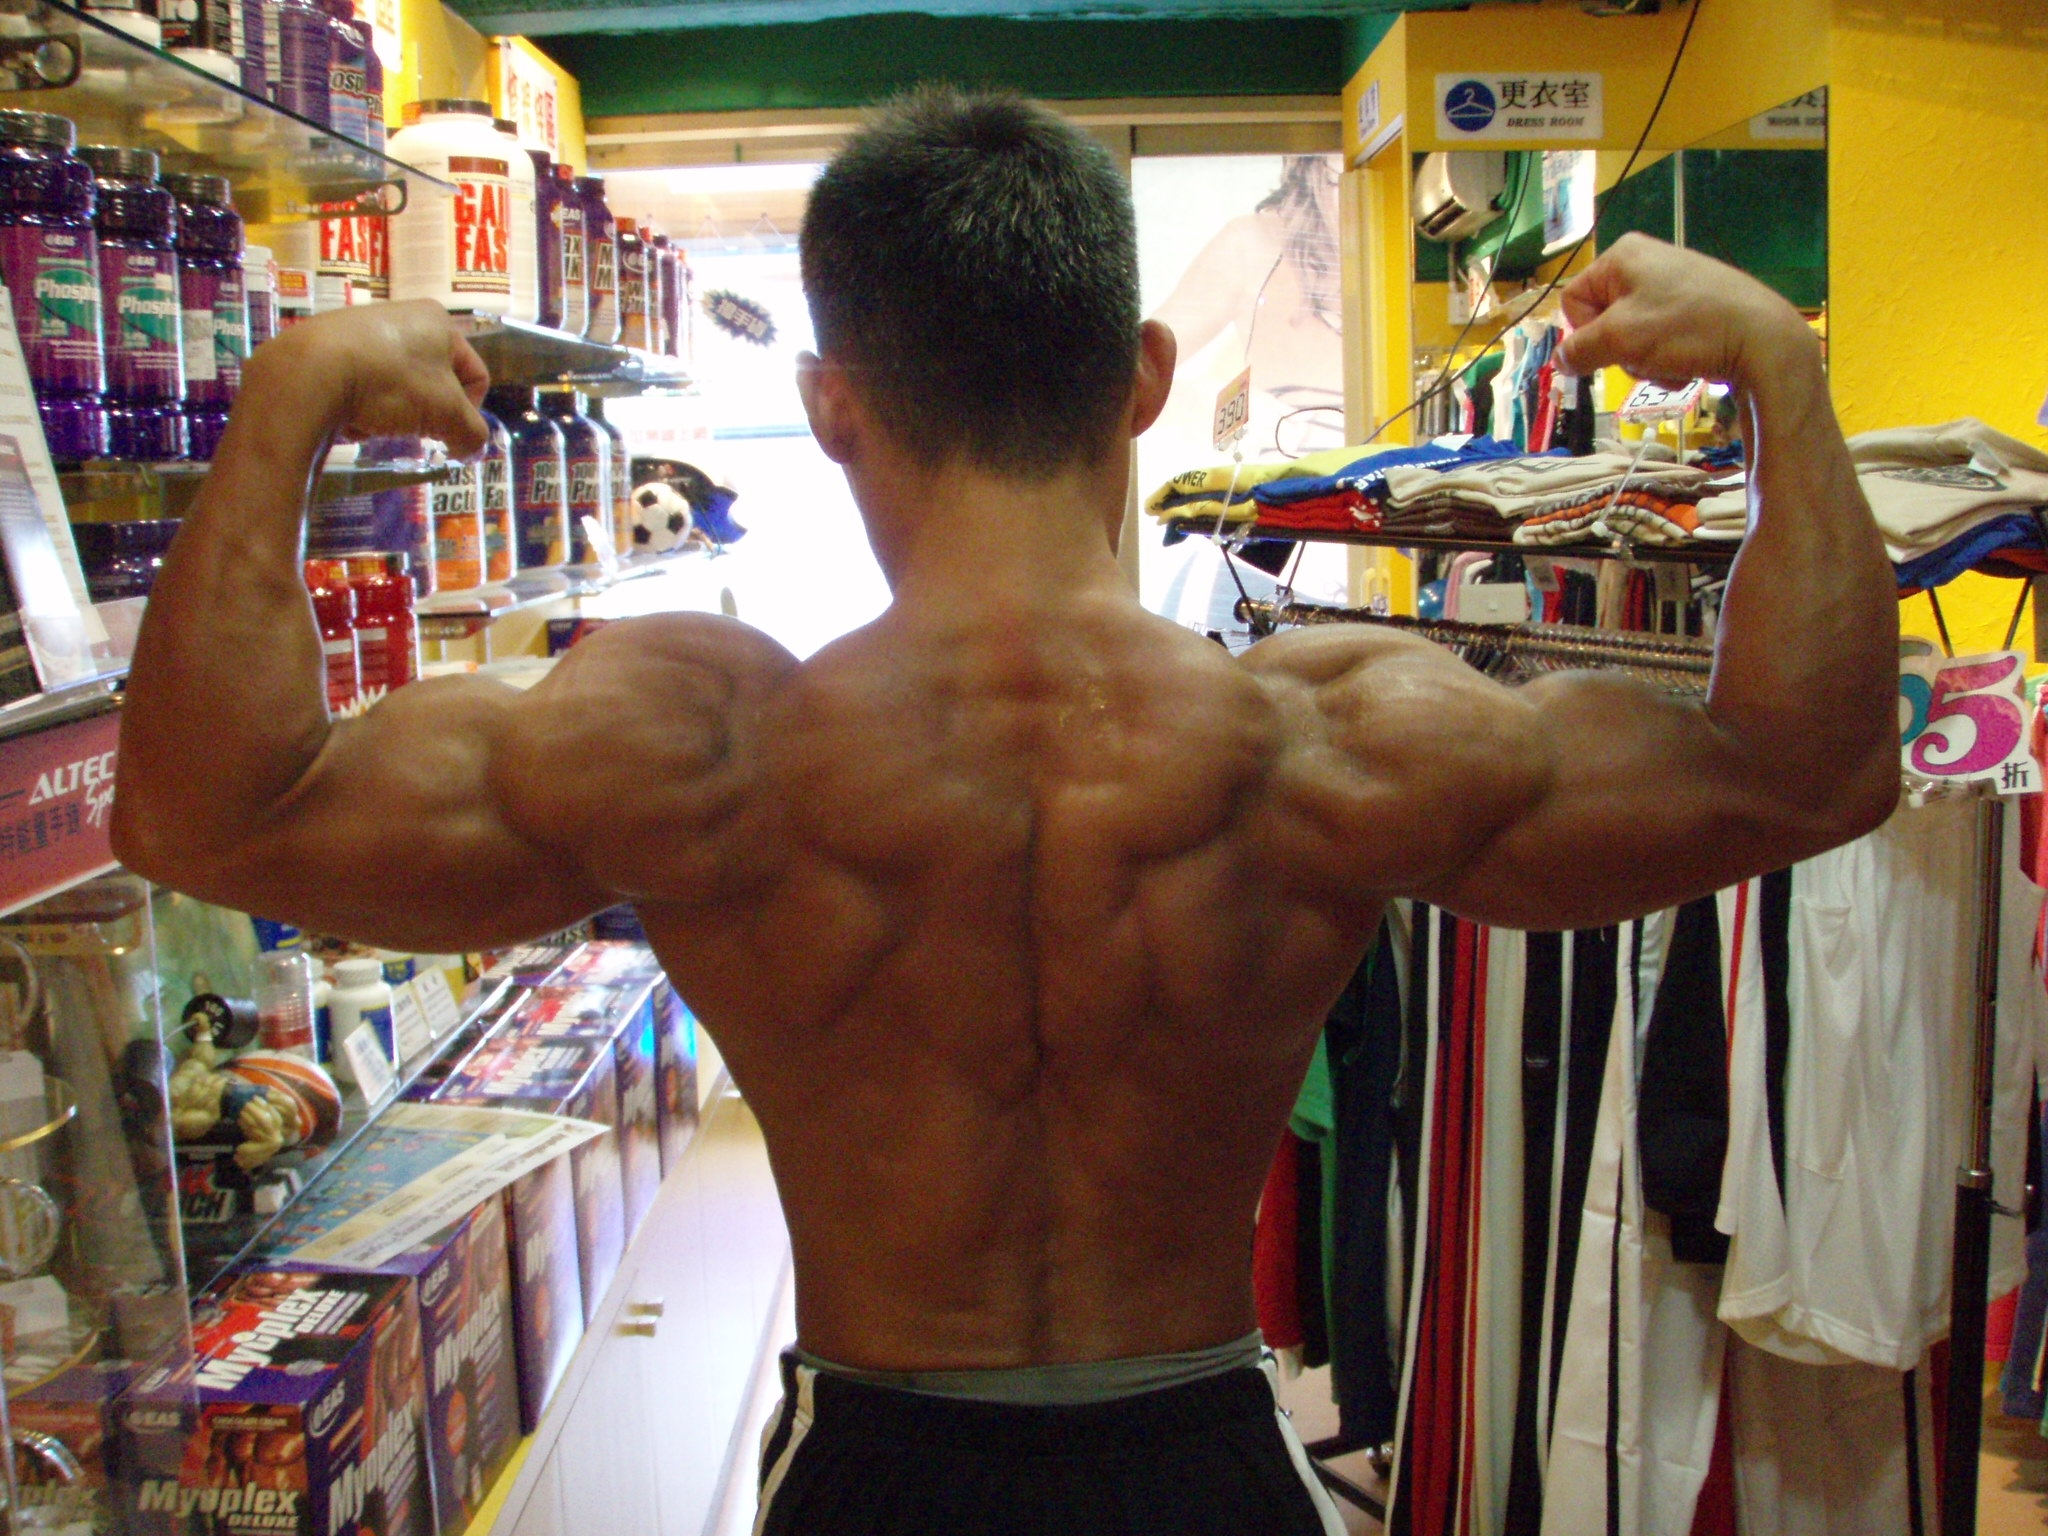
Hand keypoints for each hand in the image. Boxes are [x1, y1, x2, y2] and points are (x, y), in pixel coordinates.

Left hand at [248, 300, 490, 456]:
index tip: (450, 436)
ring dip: (396, 413)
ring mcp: (363, 327)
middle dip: (427, 414)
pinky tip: (352, 416)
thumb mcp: (447, 414)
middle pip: (433, 382)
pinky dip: (364, 405)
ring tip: (379, 424)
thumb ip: (471, 432)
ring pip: (397, 385)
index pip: (475, 375)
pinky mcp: (330, 344)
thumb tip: (470, 447)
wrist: (310, 372)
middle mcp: (404, 315)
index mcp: (440, 322)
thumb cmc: (392, 383)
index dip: (470, 412)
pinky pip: (363, 383)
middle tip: (415, 432)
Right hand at [1558, 235, 1817, 392]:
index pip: (1573, 301)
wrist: (1761, 339)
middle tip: (1645, 355)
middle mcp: (1646, 262)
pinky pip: (1661, 338)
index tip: (1607, 348)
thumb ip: (1578, 350)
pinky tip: (1689, 361)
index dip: (1585, 333)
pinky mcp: (1696, 306)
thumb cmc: (1686, 329)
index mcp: (1623, 256)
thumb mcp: (1619, 339)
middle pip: (1604, 321)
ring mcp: (1674, 284)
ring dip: (1644, 360)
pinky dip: (1667, 357)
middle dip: (1620, 350)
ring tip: (1672, 361)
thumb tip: (1560, 361)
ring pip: (1632, 336)